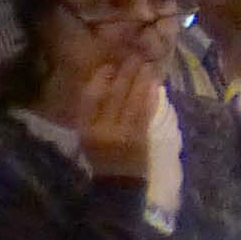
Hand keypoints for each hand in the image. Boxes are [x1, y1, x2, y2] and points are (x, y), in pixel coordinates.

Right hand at [73, 56, 160, 182]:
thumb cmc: (101, 156)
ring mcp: (123, 134)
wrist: (118, 182)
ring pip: (132, 102)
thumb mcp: (88, 135)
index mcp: (86, 128)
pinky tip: (154, 84)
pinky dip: (150, 97)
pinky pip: (145, 113)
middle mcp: (103, 130)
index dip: (99, 80)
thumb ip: (93, 112)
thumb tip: (106, 83)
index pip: (90, 99)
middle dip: (125, 74)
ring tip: (147, 64)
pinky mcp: (140, 138)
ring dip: (141, 81)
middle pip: (114, 96)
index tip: (109, 64)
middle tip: (134, 56)